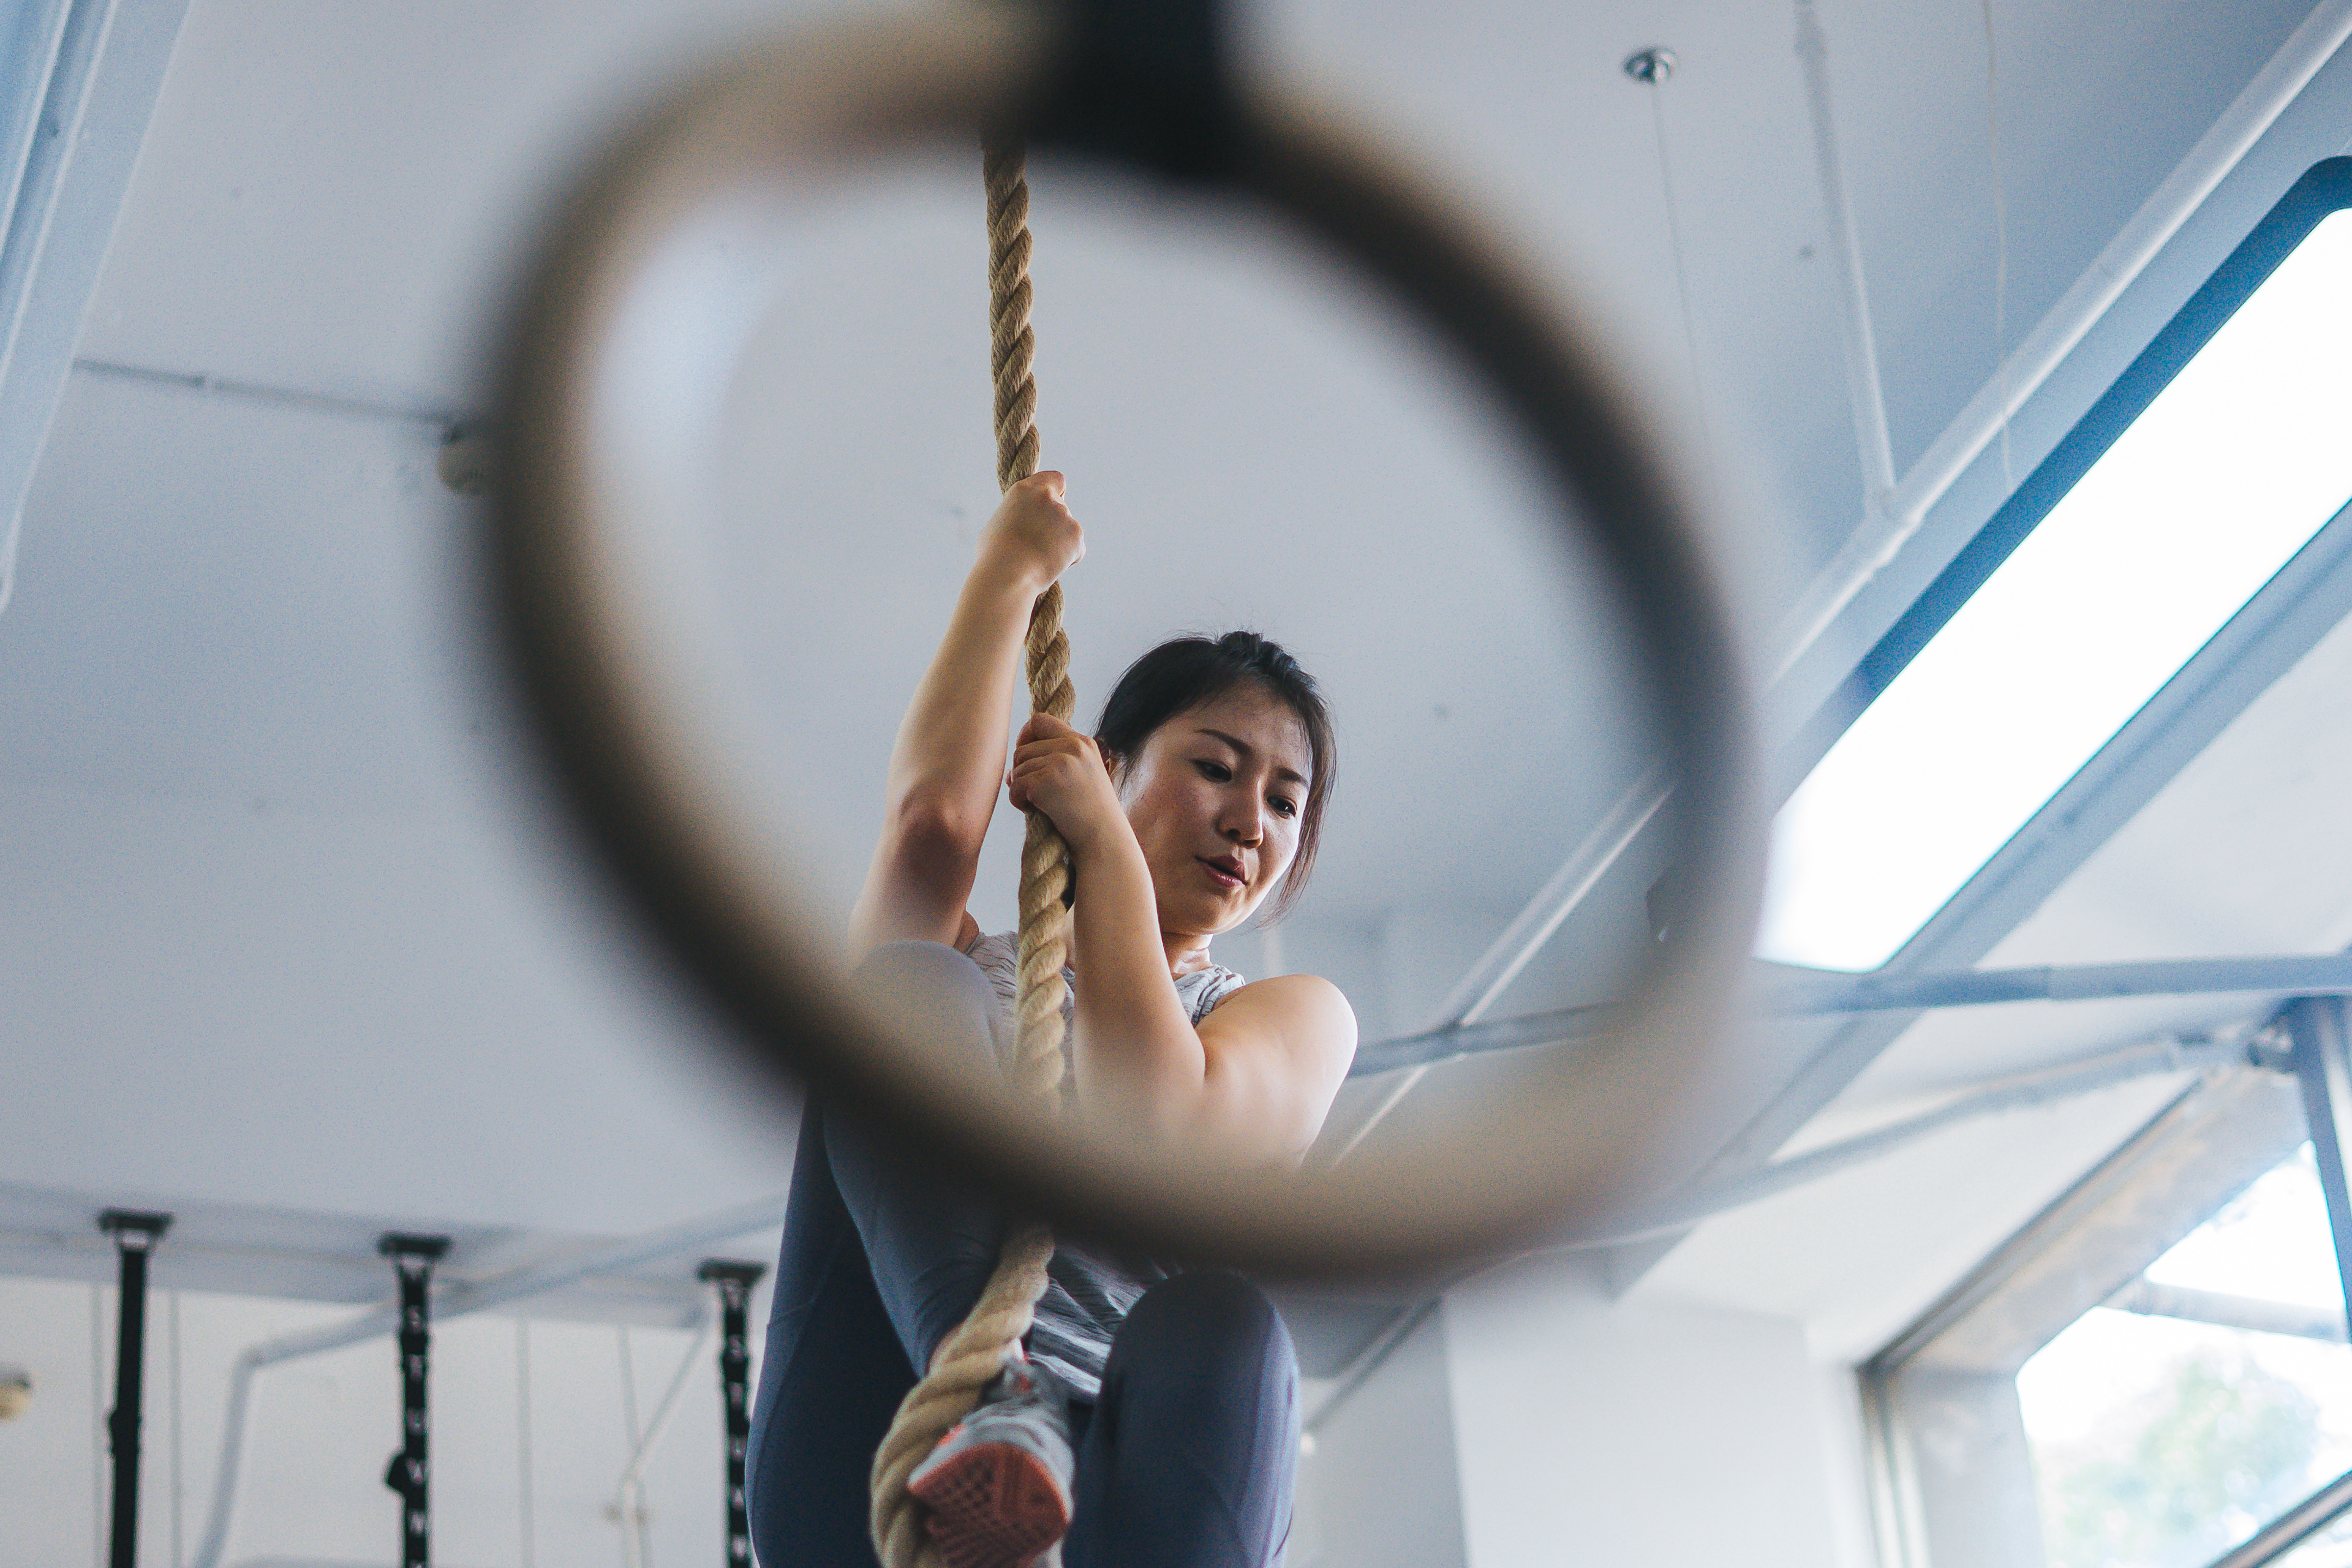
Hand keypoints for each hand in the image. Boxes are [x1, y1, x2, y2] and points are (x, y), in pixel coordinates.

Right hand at [977, 471, 1083, 596]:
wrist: (1007, 574)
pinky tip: (1048, 565)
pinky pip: (1077, 548)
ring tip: (1038, 558)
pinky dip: (1068, 558)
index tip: (1051, 505)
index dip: (1056, 492)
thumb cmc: (994, 555)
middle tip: (1037, 544)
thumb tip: (1023, 523)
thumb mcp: (998, 523)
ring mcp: (1064, 514)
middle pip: (1062, 507)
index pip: (1055, 479)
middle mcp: (1047, 497)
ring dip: (1060, 541)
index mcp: (1024, 489)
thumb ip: (1017, 515)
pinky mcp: (1076, 535)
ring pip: (1069, 529)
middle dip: (1055, 524)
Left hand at [1007, 712, 1127, 855]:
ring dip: (1020, 788)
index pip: (1040, 720)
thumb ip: (1061, 757)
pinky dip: (1019, 802)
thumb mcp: (1085, 774)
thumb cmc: (1092, 815)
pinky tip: (1034, 810)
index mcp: (1083, 742)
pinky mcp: (1047, 781)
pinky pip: (1016, 786)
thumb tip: (1018, 753)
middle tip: (1032, 791)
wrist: (1105, 840)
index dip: (1026, 736)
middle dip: (1021, 770)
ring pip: (1017, 767)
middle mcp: (1073, 746)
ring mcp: (1061, 762)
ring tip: (1040, 804)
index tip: (1026, 756)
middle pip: (1023, 748)